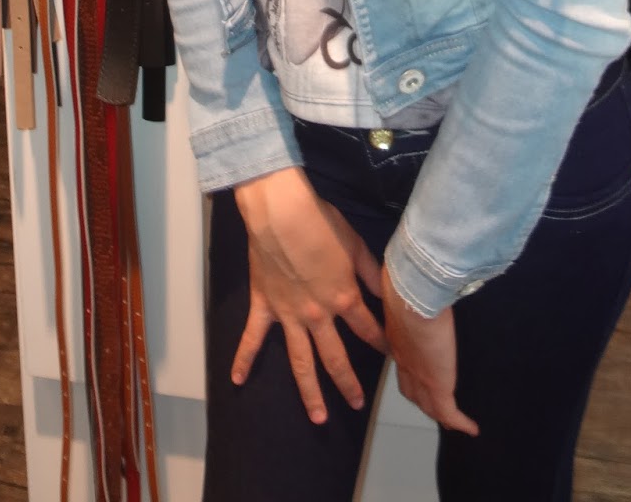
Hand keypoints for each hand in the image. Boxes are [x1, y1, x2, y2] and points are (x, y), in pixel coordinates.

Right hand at [232, 167, 387, 423]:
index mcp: (343, 299)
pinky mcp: (264, 307)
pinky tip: (238, 381)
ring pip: (300, 361)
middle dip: (349, 383)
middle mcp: (318, 316)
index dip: (382, 344)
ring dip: (310, 392)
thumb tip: (387, 293)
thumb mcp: (355, 245)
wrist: (282, 213)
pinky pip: (252, 338)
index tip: (393, 358)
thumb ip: (371, 273)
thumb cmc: (321, 223)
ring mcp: (289, 316)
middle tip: (357, 405)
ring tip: (318, 417)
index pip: (368, 329)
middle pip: (336, 358)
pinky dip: (244, 359)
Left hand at [380, 266, 478, 435]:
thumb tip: (432, 280)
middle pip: (411, 388)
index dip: (410, 368)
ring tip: (452, 420)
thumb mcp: (415, 288)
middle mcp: (405, 359)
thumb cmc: (413, 283)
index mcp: (398, 336)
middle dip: (421, 397)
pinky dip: (459, 422)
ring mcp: (419, 375)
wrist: (412, 296)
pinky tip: (471, 429)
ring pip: (428, 404)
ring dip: (438, 413)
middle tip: (434, 403)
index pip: (403, 360)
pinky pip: (449, 412)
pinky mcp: (437, 385)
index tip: (417, 369)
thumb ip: (421, 289)